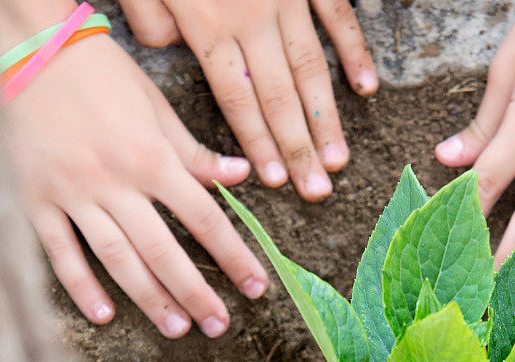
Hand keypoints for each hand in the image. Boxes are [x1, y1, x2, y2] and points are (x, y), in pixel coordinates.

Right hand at [5, 33, 268, 336]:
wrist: (33, 48)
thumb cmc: (105, 77)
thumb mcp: (158, 109)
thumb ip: (197, 154)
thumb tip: (241, 179)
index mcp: (152, 158)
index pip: (205, 219)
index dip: (234, 256)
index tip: (256, 287)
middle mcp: (115, 180)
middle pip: (164, 250)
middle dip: (196, 293)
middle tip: (219, 325)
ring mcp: (74, 193)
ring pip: (117, 258)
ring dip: (150, 298)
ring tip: (177, 328)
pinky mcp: (38, 199)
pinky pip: (60, 251)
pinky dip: (81, 285)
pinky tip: (104, 315)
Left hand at [120, 0, 377, 200]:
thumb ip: (150, 15)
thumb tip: (166, 50)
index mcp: (208, 26)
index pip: (237, 100)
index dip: (258, 144)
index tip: (276, 182)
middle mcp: (252, 20)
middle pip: (279, 98)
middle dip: (298, 148)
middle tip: (318, 191)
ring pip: (311, 70)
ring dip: (327, 118)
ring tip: (340, 160)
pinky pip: (336, 16)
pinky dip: (353, 52)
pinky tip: (365, 89)